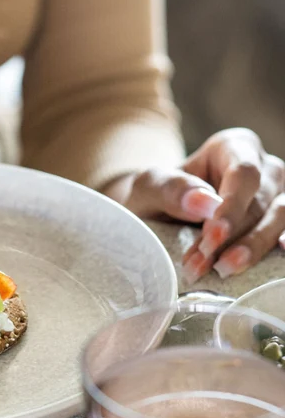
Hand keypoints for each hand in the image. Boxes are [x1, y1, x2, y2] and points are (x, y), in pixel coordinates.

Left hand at [104, 128, 284, 281]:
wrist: (155, 213)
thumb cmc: (154, 195)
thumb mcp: (147, 187)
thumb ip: (170, 189)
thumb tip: (206, 203)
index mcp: (233, 147)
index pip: (244, 174)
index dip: (231, 208)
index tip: (210, 238)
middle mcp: (263, 167)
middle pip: (260, 202)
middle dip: (230, 238)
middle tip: (199, 266)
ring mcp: (276, 194)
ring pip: (280, 218)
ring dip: (253, 248)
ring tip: (222, 270)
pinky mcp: (277, 221)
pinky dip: (280, 246)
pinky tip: (276, 259)